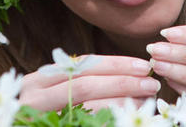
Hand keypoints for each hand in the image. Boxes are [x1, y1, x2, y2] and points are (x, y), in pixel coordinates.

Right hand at [18, 55, 160, 111]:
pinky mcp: (45, 126)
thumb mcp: (58, 97)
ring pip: (85, 102)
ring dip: (120, 100)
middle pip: (86, 81)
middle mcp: (34, 93)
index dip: (117, 64)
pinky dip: (106, 118)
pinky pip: (83, 121)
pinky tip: (125, 116)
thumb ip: (83, 86)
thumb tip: (128, 80)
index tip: (143, 66)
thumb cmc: (41, 119)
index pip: (85, 65)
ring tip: (144, 99)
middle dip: (123, 80)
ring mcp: (36, 113)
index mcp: (41, 79)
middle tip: (151, 83)